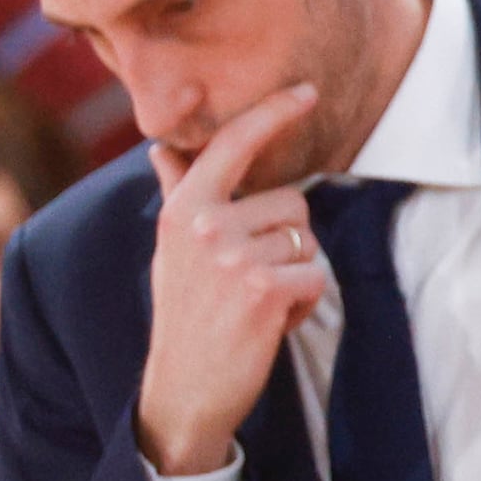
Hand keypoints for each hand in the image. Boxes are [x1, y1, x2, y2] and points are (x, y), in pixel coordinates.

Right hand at [135, 87, 325, 480]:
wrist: (181, 389)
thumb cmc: (184, 315)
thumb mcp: (172, 251)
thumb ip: (178, 195)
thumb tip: (163, 150)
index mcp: (182, 212)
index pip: (231, 147)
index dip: (272, 115)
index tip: (307, 92)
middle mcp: (204, 227)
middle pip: (293, 203)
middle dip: (287, 240)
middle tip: (247, 281)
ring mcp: (234, 258)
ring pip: (308, 242)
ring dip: (295, 275)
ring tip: (253, 303)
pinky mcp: (266, 290)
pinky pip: (317, 278)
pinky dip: (303, 304)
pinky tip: (267, 323)